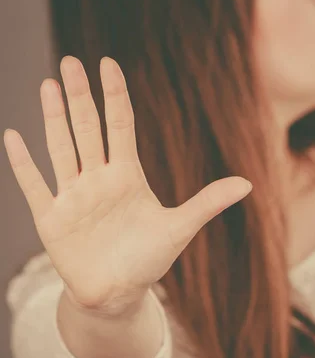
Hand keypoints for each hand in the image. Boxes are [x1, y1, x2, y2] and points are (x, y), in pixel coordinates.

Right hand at [4, 56, 252, 314]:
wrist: (117, 295)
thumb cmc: (148, 261)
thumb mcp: (178, 229)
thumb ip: (207, 203)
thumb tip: (248, 183)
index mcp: (128, 176)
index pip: (120, 126)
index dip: (115, 96)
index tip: (108, 64)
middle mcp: (98, 180)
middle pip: (88, 130)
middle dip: (81, 97)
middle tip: (72, 61)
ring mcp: (74, 197)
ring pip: (61, 148)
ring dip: (54, 118)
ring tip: (49, 84)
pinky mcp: (52, 219)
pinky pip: (34, 186)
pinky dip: (23, 164)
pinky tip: (12, 136)